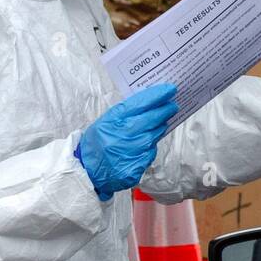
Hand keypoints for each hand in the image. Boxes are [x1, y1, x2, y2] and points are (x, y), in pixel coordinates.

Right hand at [77, 84, 178, 199]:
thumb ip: (125, 112)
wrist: (88, 171)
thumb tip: (149, 102)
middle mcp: (123, 135)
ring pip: (154, 135)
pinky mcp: (136, 166)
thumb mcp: (105, 122)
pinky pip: (150, 152)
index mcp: (112, 121)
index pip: (140, 103)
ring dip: (160, 127)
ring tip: (162, 121)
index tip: (169, 89)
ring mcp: (131, 152)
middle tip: (173, 105)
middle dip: (165, 110)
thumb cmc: (97, 143)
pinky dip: (151, 146)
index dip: (157, 95)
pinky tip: (148, 142)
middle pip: (151, 118)